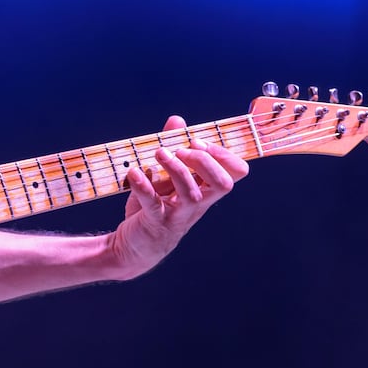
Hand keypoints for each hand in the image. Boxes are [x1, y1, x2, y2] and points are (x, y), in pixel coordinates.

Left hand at [108, 115, 248, 277]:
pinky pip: (153, 204)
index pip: (235, 173)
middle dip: (205, 161)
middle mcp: (196, 205)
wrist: (132, 247)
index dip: (223, 154)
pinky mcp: (155, 223)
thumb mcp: (163, 177)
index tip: (197, 141)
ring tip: (158, 153)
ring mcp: (178, 216)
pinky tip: (133, 172)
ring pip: (192, 194)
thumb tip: (177, 120)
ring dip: (176, 169)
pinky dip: (143, 186)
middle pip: (223, 184)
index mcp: (204, 191)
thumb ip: (172, 148)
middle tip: (181, 150)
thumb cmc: (153, 209)